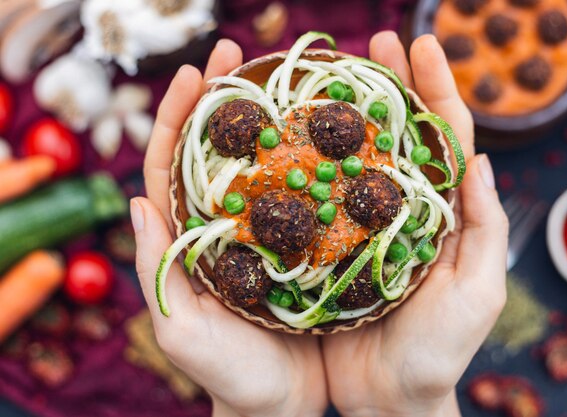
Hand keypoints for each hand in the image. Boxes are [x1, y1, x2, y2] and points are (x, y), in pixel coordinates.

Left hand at [131, 40, 326, 416]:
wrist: (279, 404)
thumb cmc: (231, 375)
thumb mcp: (184, 330)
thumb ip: (159, 272)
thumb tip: (137, 203)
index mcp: (187, 240)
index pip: (171, 168)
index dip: (178, 119)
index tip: (197, 72)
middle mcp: (222, 227)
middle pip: (216, 152)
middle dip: (224, 97)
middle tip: (242, 51)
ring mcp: (261, 232)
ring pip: (260, 164)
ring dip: (269, 119)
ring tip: (290, 77)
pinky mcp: (296, 244)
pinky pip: (299, 194)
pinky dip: (308, 160)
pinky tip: (330, 137)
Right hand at [322, 32, 507, 416]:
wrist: (388, 396)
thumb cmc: (438, 350)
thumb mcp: (477, 292)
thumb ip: (483, 228)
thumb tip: (478, 160)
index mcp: (441, 212)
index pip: (444, 138)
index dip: (434, 89)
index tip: (418, 44)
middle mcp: (399, 208)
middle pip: (397, 134)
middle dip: (388, 83)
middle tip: (371, 41)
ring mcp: (361, 223)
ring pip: (354, 156)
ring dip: (343, 112)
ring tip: (326, 73)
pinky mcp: (327, 244)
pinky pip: (317, 195)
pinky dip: (307, 162)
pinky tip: (290, 137)